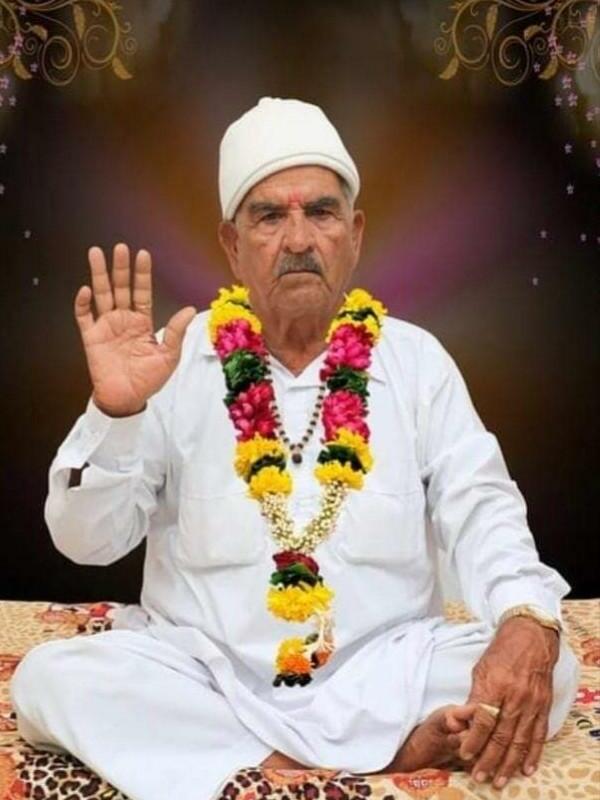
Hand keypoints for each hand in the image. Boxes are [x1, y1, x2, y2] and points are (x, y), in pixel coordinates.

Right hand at [74, 242, 195, 416]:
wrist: (128, 398)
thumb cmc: (149, 379)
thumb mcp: (168, 356)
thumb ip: (175, 331)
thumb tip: (190, 309)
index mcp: (142, 322)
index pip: (142, 292)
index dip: (142, 274)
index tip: (142, 254)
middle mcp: (123, 319)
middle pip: (120, 288)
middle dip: (120, 268)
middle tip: (120, 248)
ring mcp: (106, 326)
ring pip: (101, 295)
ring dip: (99, 275)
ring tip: (96, 253)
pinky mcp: (91, 338)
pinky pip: (84, 317)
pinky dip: (83, 303)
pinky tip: (86, 290)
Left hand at [459, 616, 559, 788]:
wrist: (530, 637)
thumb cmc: (500, 652)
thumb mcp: (480, 669)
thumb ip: (475, 696)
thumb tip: (464, 722)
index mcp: (495, 684)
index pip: (483, 720)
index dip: (473, 740)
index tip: (465, 754)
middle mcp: (515, 696)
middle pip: (501, 735)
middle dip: (489, 759)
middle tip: (479, 775)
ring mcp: (532, 702)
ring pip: (520, 740)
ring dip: (509, 763)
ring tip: (499, 780)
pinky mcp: (544, 705)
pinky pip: (539, 735)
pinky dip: (533, 754)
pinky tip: (526, 768)